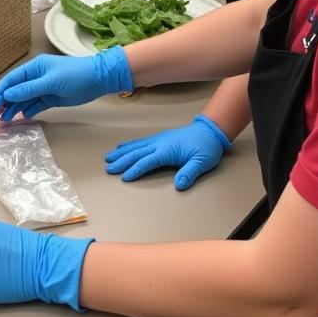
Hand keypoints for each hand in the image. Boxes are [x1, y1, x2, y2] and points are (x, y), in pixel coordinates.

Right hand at [0, 46, 133, 122]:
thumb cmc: (75, 75)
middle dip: (1, 103)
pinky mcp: (50, 98)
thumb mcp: (51, 82)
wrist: (99, 78)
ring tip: (2, 121)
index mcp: (33, 68)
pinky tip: (18, 118)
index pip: (10, 81)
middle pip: (14, 91)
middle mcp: (35, 77)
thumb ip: (29, 89)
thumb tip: (7, 94)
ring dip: (12, 109)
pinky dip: (25, 111)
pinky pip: (34, 105)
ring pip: (22, 100)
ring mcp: (42, 88)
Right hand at [105, 114, 231, 189]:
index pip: (148, 161)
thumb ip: (189, 173)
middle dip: (122, 161)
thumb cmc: (206, 147)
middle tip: (109, 169)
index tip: (124, 177)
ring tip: (108, 158)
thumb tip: (179, 185)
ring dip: (121, 153)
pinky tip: (121, 148)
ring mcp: (158, 139)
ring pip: (135, 146)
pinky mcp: (159, 138)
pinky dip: (128, 145)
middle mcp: (159, 143)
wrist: (209, 131)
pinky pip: (140, 142)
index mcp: (167, 150)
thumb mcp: (202, 162)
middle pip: (137, 153)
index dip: (135, 170)